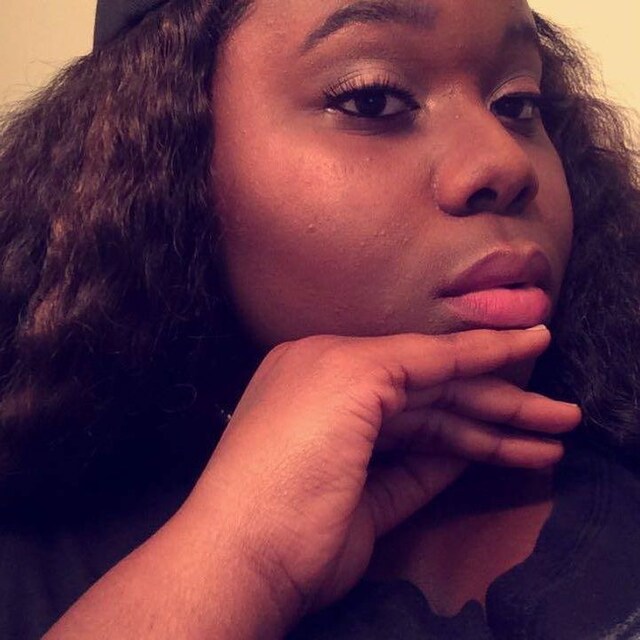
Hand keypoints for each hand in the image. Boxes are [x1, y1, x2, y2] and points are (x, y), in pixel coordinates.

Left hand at [188, 327, 580, 628]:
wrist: (251, 550)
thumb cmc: (295, 449)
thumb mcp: (349, 380)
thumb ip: (406, 362)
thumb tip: (449, 357)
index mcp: (330, 363)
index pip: (420, 353)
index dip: (481, 349)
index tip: (535, 341)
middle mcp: (344, 402)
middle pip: (437, 397)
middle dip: (501, 403)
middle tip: (560, 414)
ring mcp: (357, 453)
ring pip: (436, 437)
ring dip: (491, 439)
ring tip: (547, 446)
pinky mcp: (366, 499)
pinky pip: (420, 472)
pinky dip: (457, 462)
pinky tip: (498, 455)